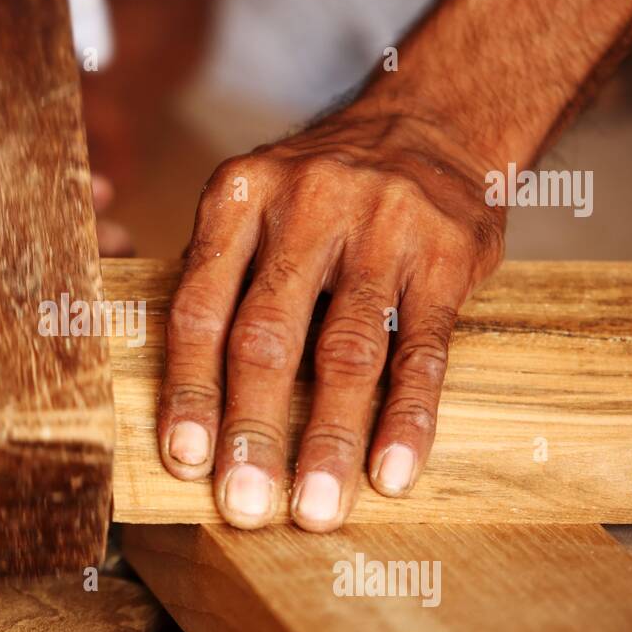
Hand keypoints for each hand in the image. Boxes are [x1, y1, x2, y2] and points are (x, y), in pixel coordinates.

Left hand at [157, 107, 504, 531]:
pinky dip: (407, 417)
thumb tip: (184, 401)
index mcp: (240, 197)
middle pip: (267, 334)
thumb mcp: (257, 204)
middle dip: (252, 428)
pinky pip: (424, 349)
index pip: (200, 306)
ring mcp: (382, 226)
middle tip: (243, 505)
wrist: (433, 121)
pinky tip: (392, 472)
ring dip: (329, 440)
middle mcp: (306, 204)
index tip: (185, 460)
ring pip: (348, 350)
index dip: (189, 388)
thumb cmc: (322, 193)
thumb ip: (222, 280)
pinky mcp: (447, 254)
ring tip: (316, 511)